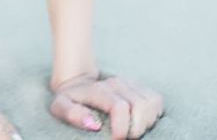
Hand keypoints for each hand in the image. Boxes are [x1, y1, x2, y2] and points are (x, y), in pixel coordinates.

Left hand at [48, 70, 164, 137]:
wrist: (77, 82)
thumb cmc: (69, 99)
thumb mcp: (60, 107)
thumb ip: (71, 114)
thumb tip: (93, 125)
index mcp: (98, 90)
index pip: (119, 107)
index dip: (122, 128)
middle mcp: (116, 83)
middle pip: (140, 106)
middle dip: (136, 129)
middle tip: (125, 137)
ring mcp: (129, 83)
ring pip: (151, 103)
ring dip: (146, 122)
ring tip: (133, 131)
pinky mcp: (139, 86)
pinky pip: (157, 100)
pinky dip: (154, 114)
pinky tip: (141, 122)